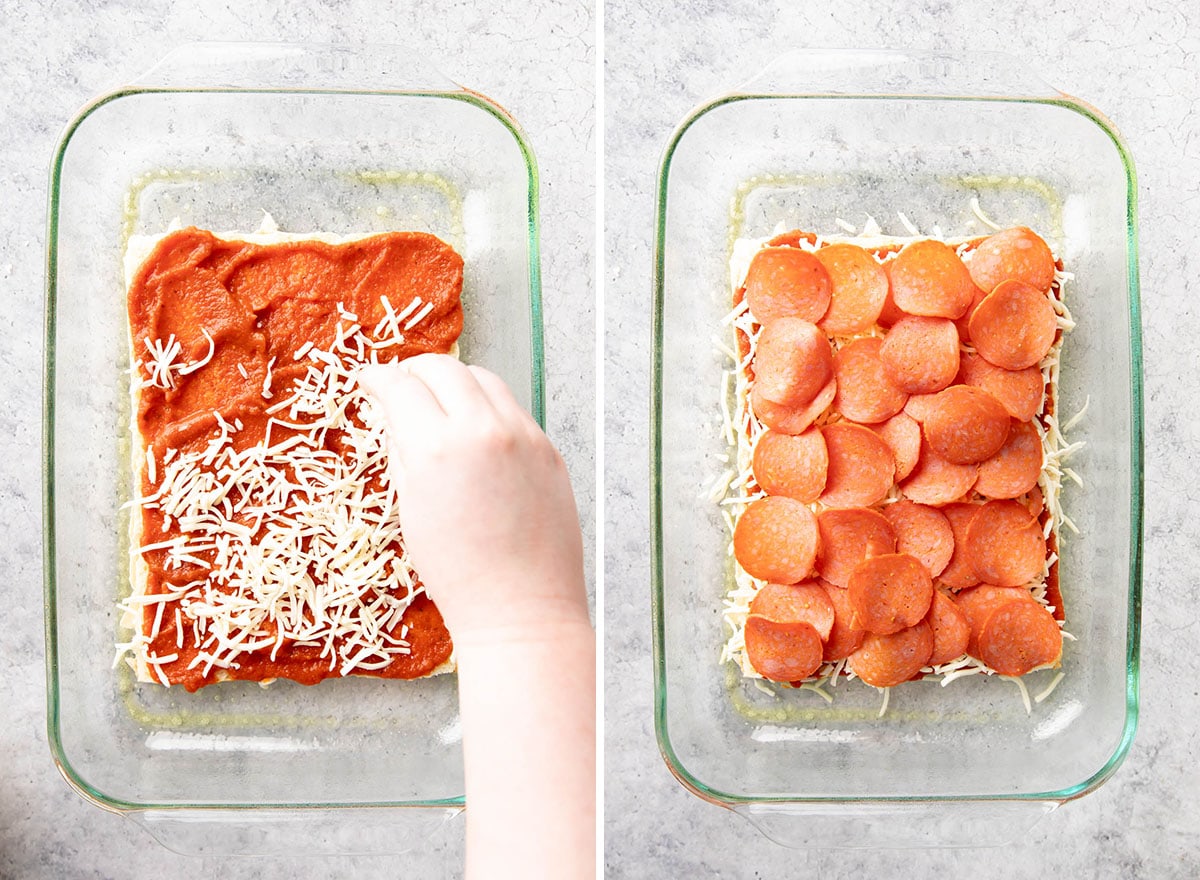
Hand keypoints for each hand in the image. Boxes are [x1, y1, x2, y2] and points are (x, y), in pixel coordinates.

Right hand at [357, 354, 587, 643]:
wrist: (521, 608)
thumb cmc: (458, 573)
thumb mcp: (411, 510)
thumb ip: (403, 452)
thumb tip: (394, 415)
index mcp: (438, 449)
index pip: (401, 386)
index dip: (377, 378)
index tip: (368, 380)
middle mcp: (485, 431)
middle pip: (444, 369)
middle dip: (414, 370)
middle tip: (400, 382)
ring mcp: (524, 437)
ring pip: (484, 380)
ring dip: (455, 381)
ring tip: (439, 401)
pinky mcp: (548, 450)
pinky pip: (513, 410)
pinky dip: (487, 408)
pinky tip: (474, 431)